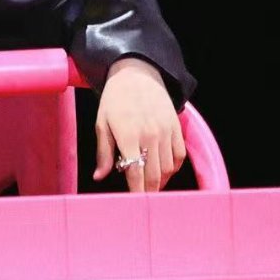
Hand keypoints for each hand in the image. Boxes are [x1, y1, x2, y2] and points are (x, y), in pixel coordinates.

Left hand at [92, 57, 185, 192]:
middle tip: (142, 202)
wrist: (137, 74)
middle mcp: (150, 134)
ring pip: (168, 168)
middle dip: (148, 192)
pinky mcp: (176, 127)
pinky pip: (179, 156)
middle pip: (153, 175)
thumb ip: (104, 153)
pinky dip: (173, 168)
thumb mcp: (102, 123)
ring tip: (150, 185)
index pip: (135, 172)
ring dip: (160, 181)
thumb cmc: (115, 99)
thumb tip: (100, 176)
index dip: (135, 192)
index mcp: (128, 134)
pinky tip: (163, 171)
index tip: (134, 205)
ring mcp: (166, 131)